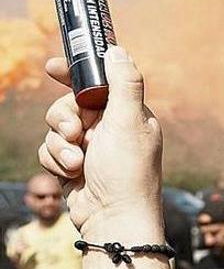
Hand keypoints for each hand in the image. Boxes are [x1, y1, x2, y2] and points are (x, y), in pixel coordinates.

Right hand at [38, 46, 162, 234]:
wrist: (113, 219)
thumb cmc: (127, 172)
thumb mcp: (129, 121)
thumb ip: (124, 83)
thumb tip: (117, 49)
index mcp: (127, 114)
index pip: (98, 83)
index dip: (75, 72)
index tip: (53, 67)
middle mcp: (109, 128)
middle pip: (68, 103)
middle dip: (64, 118)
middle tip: (76, 133)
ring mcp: (90, 148)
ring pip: (54, 128)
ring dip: (60, 145)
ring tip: (77, 163)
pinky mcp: (72, 165)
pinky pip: (49, 150)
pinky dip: (55, 161)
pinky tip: (71, 175)